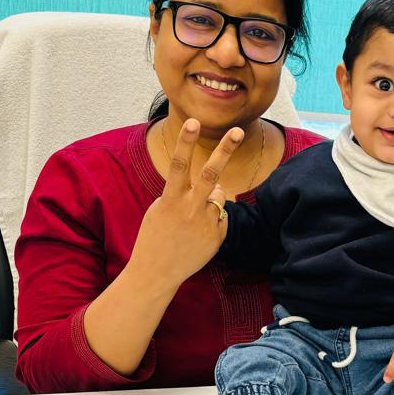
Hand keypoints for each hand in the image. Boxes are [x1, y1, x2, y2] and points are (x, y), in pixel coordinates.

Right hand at [127, 119, 240, 295]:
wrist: (156, 273)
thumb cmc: (155, 237)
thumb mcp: (161, 210)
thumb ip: (185, 193)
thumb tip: (216, 185)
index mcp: (171, 200)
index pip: (178, 164)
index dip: (186, 141)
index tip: (193, 121)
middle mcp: (190, 209)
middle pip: (210, 173)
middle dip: (225, 150)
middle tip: (237, 130)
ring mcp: (206, 223)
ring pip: (219, 195)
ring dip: (212, 196)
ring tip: (192, 217)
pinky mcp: (217, 236)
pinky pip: (220, 217)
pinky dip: (212, 220)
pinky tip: (197, 236)